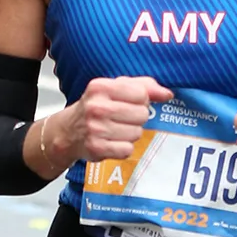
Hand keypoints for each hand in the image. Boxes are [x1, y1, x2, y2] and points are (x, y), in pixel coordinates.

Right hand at [43, 75, 171, 168]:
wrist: (69, 131)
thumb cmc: (97, 107)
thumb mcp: (116, 88)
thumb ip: (144, 86)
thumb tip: (167, 94)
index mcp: (100, 87)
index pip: (141, 94)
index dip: (141, 100)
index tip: (129, 103)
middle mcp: (96, 107)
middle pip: (141, 114)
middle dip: (137, 118)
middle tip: (122, 118)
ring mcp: (95, 128)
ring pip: (136, 133)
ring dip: (130, 134)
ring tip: (116, 130)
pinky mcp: (96, 148)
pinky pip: (127, 149)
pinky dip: (123, 148)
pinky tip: (112, 142)